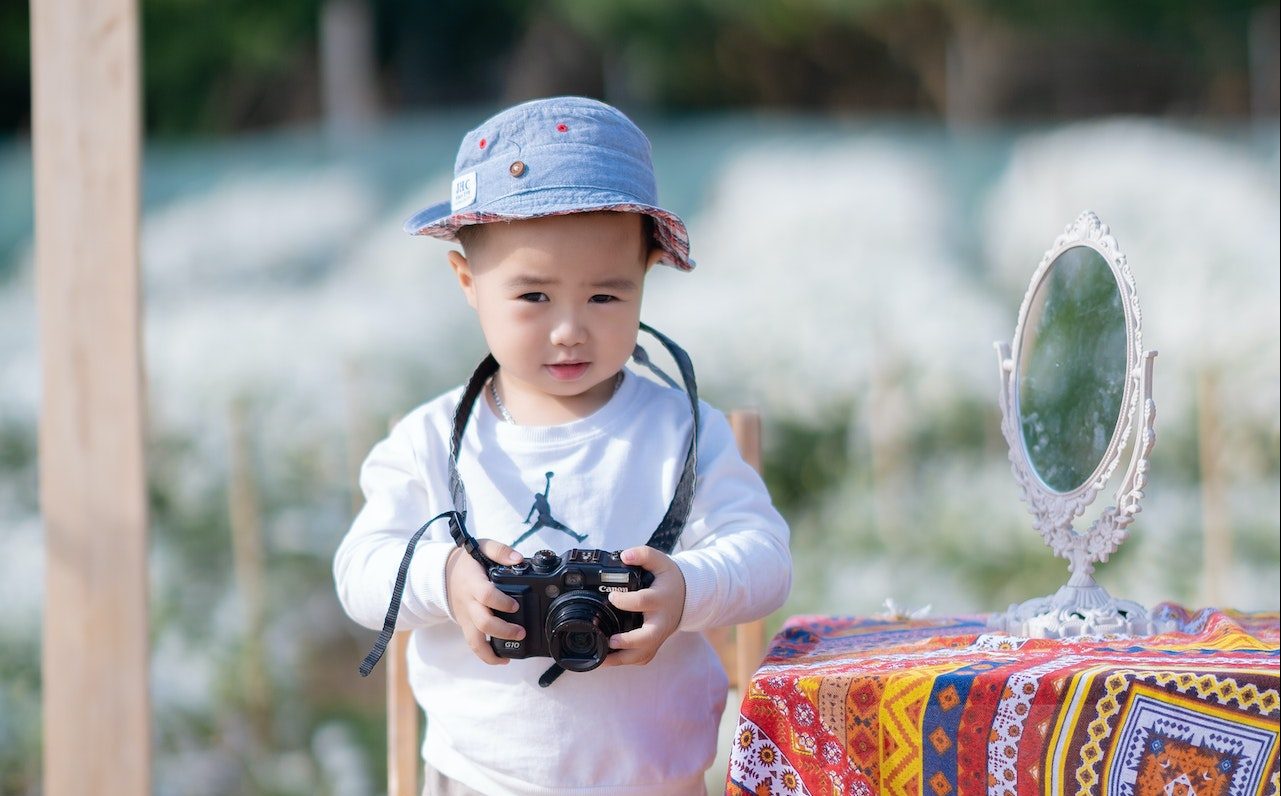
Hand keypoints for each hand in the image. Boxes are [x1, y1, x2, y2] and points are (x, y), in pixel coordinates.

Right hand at [445, 540, 525, 664]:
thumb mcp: (482, 547)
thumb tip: (518, 559)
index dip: (501, 602)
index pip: (486, 595)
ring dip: (492, 651)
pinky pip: (474, 645)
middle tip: (521, 632)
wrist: (442, 574)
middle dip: (503, 630)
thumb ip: (500, 551)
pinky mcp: (466, 626)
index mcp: (473, 583)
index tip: (515, 605)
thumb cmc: (468, 562)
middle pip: (483, 622)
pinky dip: (486, 656)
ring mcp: (466, 617)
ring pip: (475, 641)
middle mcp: (468, 603)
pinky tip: (503, 659)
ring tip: (510, 655)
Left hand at [602, 546, 685, 666]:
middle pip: (648, 637)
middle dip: (629, 642)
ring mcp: (659, 636)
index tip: (611, 597)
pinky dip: (624, 661)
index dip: (626, 601)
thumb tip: (624, 555)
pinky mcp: (654, 645)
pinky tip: (606, 659)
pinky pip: (640, 658)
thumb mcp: (660, 561)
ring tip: (600, 658)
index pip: (644, 601)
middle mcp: (661, 621)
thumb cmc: (669, 580)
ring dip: (621, 659)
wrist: (686, 597)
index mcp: (661, 599)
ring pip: (642, 654)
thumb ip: (643, 554)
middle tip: (611, 640)